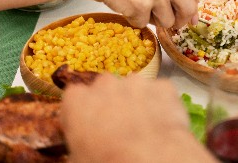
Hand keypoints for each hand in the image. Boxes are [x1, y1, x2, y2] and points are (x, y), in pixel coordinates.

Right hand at [61, 74, 212, 162]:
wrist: (149, 160)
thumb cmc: (107, 161)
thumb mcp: (79, 158)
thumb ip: (78, 142)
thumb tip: (83, 148)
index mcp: (77, 100)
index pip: (75, 99)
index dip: (84, 113)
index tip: (89, 127)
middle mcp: (105, 84)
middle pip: (105, 88)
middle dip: (111, 103)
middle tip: (118, 128)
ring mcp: (136, 83)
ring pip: (134, 88)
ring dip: (136, 102)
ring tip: (142, 127)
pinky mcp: (162, 87)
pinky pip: (159, 93)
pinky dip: (160, 104)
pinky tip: (161, 124)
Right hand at [82, 0, 202, 28]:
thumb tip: (193, 15)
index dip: (193, 5)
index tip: (189, 15)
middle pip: (189, 7)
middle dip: (180, 20)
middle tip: (169, 21)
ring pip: (168, 21)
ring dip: (154, 20)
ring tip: (138, 5)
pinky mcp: (141, 5)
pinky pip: (145, 24)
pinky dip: (135, 20)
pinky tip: (126, 5)